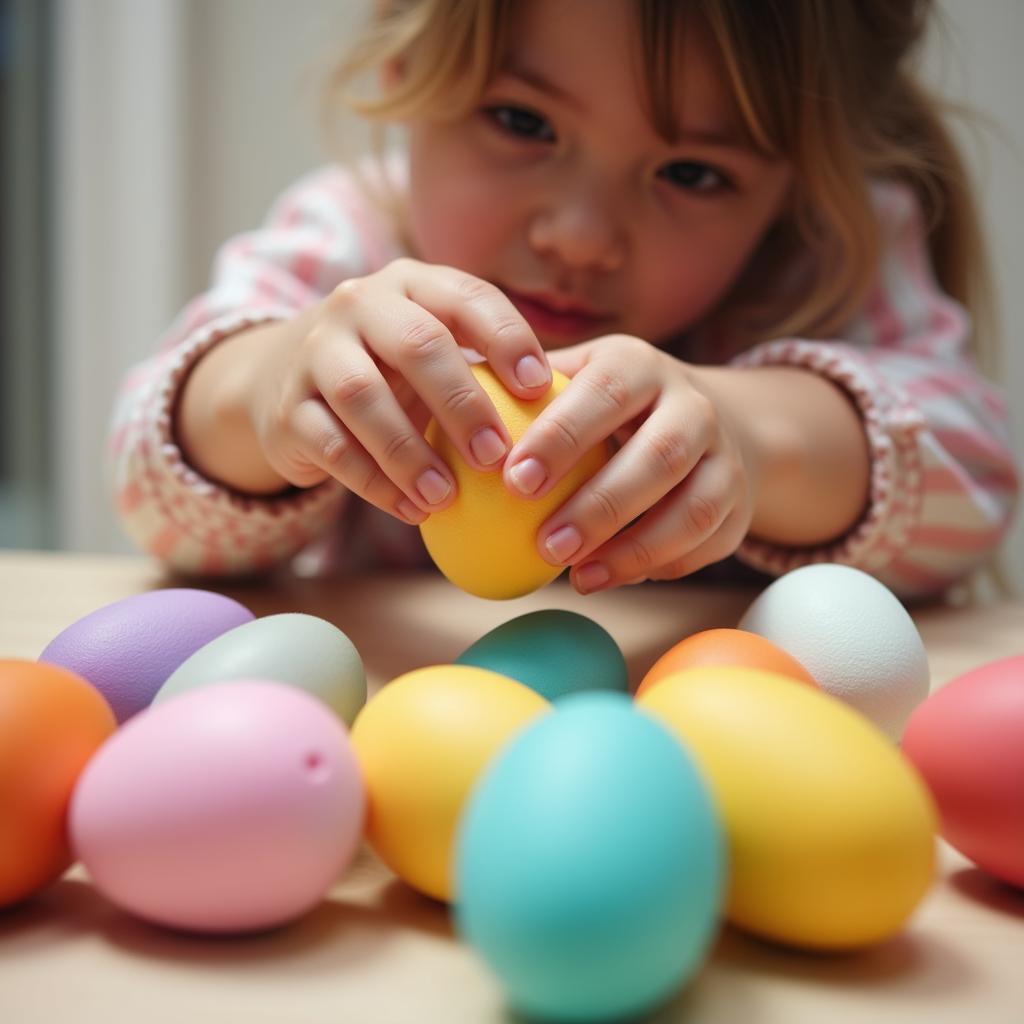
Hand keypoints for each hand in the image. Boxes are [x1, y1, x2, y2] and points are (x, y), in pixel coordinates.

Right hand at [246, 258, 550, 522]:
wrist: (283, 380)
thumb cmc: (390, 370)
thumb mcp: (431, 353)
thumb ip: (485, 372)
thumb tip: (569, 424)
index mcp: (412, 284)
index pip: (467, 297)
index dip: (507, 338)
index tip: (542, 387)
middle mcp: (360, 304)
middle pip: (417, 344)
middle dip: (463, 401)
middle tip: (497, 456)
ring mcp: (316, 351)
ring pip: (362, 395)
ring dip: (408, 451)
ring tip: (446, 497)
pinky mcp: (288, 406)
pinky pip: (329, 445)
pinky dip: (372, 482)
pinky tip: (412, 510)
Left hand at [502, 335, 761, 591]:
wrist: (709, 418)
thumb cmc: (607, 405)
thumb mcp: (571, 378)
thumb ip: (514, 391)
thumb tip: (425, 407)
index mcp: (640, 365)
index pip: (605, 392)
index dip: (563, 436)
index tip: (512, 480)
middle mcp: (693, 404)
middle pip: (658, 455)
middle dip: (601, 503)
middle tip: (543, 545)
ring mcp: (725, 455)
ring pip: (693, 507)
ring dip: (634, 548)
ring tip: (576, 578)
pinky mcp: (739, 502)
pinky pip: (704, 542)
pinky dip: (658, 565)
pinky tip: (606, 579)